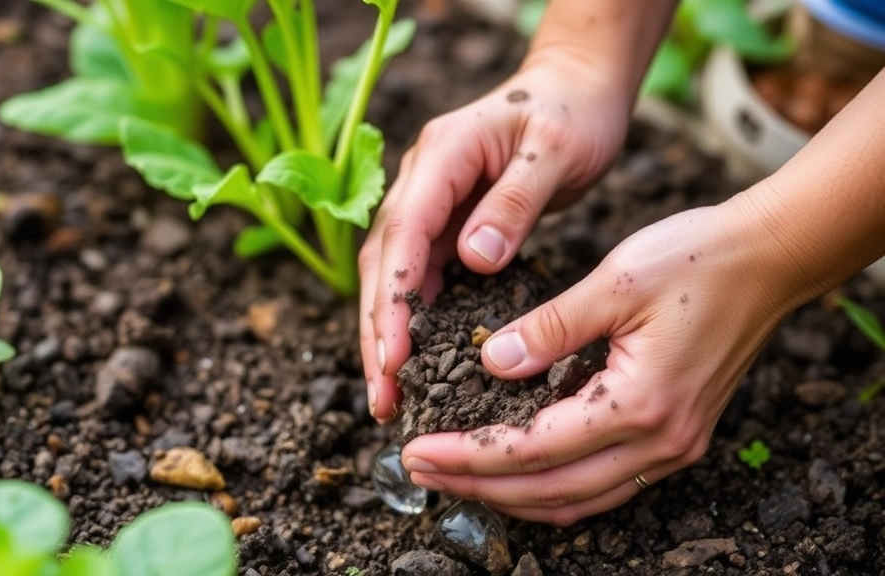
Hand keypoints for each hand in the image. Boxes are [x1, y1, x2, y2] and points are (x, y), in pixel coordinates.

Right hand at [359, 54, 633, 421]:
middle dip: (377, 332)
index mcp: (441, 155)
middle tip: (383, 397)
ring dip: (388, 333)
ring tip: (391, 395)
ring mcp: (430, 200)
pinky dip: (415, 318)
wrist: (576, 87)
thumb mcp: (556, 151)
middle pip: (383, 262)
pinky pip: (421, 274)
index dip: (394, 298)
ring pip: (394, 274)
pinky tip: (418, 359)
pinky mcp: (446, 221)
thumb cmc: (572, 112)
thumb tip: (476, 258)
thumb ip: (515, 201)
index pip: (403, 233)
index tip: (395, 355)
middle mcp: (422, 179)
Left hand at [399, 197, 795, 523]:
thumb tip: (490, 361)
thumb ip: (548, 328)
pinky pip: (603, 484)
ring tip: (455, 475)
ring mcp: (672, 447)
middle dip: (478, 486)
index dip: (469, 456)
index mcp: (640, 404)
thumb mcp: (613, 281)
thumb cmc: (698, 259)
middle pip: (551, 491)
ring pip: (578, 499)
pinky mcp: (674, 437)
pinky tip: (515, 468)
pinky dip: (552, 485)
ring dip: (512, 494)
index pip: (533, 450)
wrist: (771, 258)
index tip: (417, 450)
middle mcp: (660, 442)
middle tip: (419, 469)